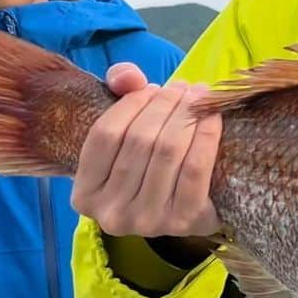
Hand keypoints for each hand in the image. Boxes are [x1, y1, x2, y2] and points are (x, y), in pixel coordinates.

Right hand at [71, 63, 223, 239]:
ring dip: (186, 115)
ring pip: (168, 152)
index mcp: (85, 196)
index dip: (131, 104)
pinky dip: (206, 136)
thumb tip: (128, 75)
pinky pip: (195, 168)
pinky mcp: (186, 222)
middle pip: (140, 141)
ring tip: (198, 96)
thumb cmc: (150, 165)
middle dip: (165, 105)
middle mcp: (112, 215)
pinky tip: (213, 116)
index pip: (105, 135)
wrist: (190, 207)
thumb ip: (121, 95)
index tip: (153, 87)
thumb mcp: (127, 133)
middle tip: (182, 87)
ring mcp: (149, 222)